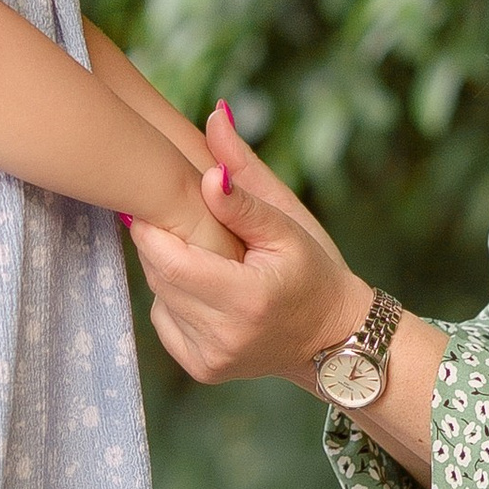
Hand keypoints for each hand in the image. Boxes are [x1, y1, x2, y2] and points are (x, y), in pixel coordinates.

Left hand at [132, 103, 365, 389]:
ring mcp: (210, 358)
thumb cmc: (314, 270)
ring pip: (158, 294)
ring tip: (206, 253)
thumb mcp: (287, 222)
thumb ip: (244, 178)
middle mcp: (225, 335)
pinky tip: (208, 288)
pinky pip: (165, 319)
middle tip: (181, 218)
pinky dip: (176, 298)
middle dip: (163, 240)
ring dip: (169, 267)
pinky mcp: (202, 369)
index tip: (159, 198)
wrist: (334, 339)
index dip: (153, 224)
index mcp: (248, 297)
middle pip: (158, 273)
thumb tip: (214, 118)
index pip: (168, 257)